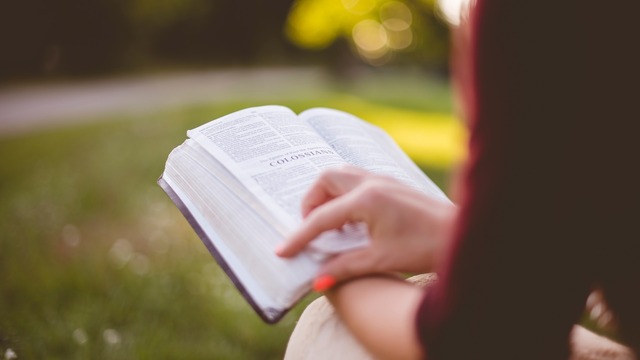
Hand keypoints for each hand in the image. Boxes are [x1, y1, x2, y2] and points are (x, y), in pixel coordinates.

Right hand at [276, 166, 455, 285]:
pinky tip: (351, 219)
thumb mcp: (381, 260)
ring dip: (327, 195)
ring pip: (341, 175)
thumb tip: (317, 281)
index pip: (321, 217)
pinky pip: (356, 180)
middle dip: (311, 202)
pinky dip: (344, 194)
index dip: (299, 236)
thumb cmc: (426, 247)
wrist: (462, 235)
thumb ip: (345, 267)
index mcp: (366, 199)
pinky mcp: (391, 184)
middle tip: (311, 229)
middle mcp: (372, 183)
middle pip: (325, 179)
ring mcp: (383, 180)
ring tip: (329, 223)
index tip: (283, 251)